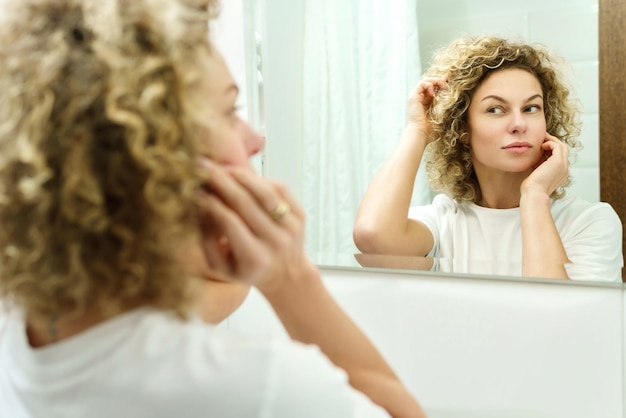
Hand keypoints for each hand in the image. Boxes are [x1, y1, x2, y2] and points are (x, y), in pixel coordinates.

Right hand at [197, 159, 312, 292]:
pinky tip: (244, 177)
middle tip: (203, 168)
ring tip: (224, 168)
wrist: (286, 274)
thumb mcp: (220, 265)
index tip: (196, 190)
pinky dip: (260, 180)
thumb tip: (200, 205)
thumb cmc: (247, 269)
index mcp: (254, 259)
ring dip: (241, 176)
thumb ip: (207, 238)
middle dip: (221, 182)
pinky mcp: (301, 216)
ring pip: (264, 192)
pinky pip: (279, 188)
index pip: (229, 223)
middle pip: (245, 203)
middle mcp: (276, 243)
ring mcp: (291, 228)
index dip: (211, 204)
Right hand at [406, 76, 447, 140]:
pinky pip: (421, 83)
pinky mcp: (413, 97)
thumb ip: (447, 108)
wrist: (420, 134)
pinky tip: (434, 93)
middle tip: (448, 82)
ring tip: (443, 87)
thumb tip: (457, 100)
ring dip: (436, 81)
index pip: (434, 88)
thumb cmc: (431, 130)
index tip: (450, 80)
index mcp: (427, 103)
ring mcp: (416, 97)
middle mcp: (421, 99)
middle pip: (430, 82)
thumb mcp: (442, 116)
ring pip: (425, 80)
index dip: (442, 82)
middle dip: (440, 80)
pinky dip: (429, 85)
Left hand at [521, 133, 568, 195]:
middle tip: (543, 138)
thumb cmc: (532, 188)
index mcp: (561, 173)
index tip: (542, 145)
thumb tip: (534, 159)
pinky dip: (550, 143)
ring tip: (542, 138)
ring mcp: (563, 165)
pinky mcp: (558, 162)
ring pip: (562, 146)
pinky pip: (557, 146)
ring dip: (552, 140)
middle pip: (563, 150)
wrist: (534, 193)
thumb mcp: (537, 175)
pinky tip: (541, 146)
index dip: (552, 149)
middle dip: (553, 142)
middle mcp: (564, 169)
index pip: (560, 156)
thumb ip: (539, 166)